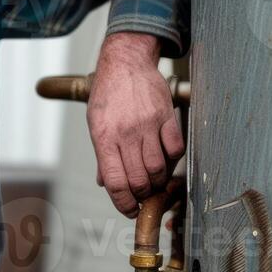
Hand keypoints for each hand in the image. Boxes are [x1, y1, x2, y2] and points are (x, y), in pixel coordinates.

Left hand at [86, 32, 184, 217]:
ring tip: (155, 179)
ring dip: (159, 181)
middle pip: (139, 179)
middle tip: (143, 195)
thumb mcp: (96, 123)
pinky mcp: (166, 116)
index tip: (129, 209)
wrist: (125, 62)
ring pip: (159, 168)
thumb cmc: (108, 93)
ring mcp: (147, 124)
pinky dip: (173, 159)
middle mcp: (126, 132)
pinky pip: (175, 148)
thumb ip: (102, 155)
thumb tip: (106, 183)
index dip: (123, 203)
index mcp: (104, 137)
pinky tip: (166, 158)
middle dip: (142, 195)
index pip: (115, 182)